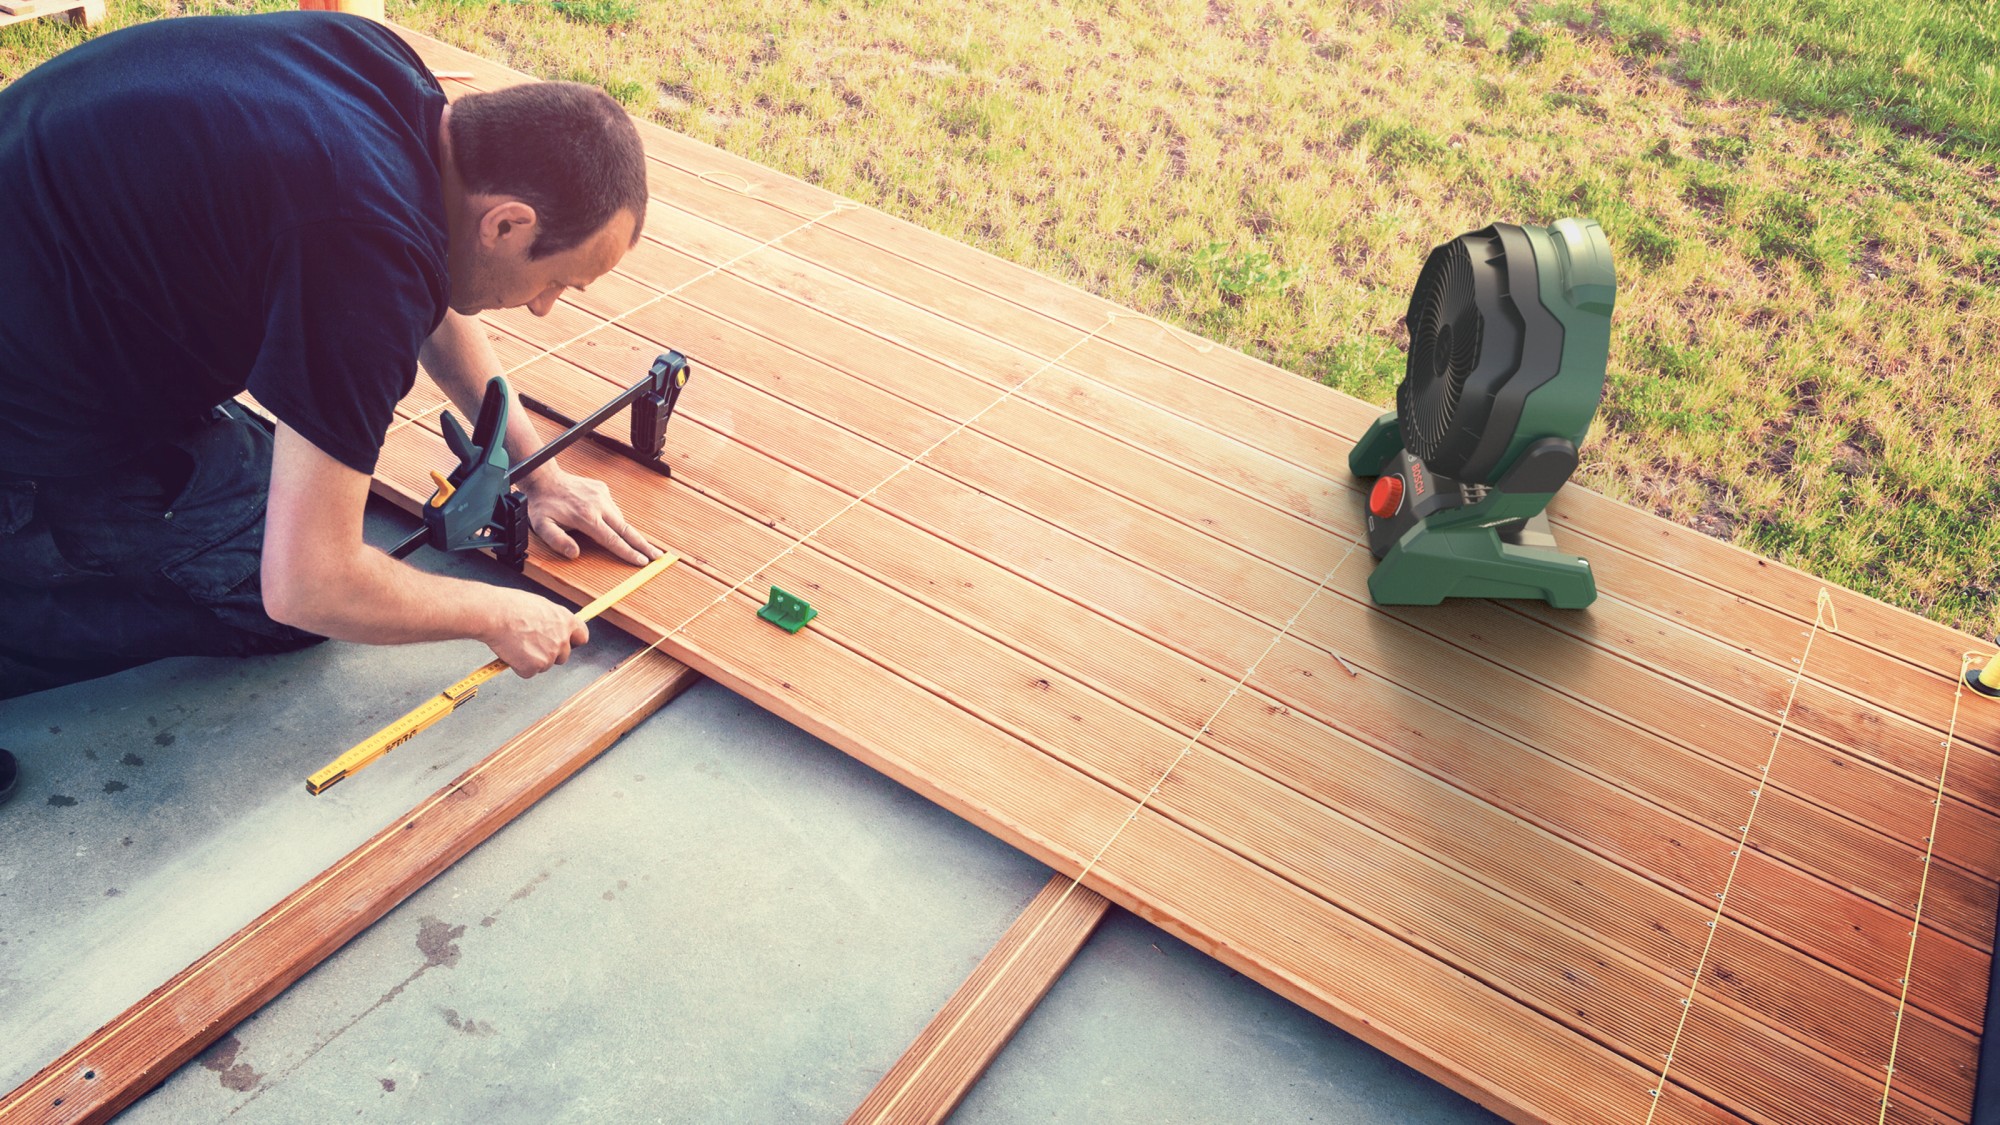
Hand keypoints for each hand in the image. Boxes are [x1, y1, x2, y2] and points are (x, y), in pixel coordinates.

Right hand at [481, 588, 588, 676]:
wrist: (495, 614)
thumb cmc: (511, 606)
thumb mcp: (540, 606)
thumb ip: (551, 620)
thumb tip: (551, 627)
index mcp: (566, 621)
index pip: (581, 636)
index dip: (572, 641)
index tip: (565, 643)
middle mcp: (562, 639)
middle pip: (563, 656)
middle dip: (548, 654)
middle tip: (530, 644)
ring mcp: (549, 655)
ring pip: (544, 665)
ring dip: (532, 659)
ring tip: (516, 643)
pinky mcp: (534, 667)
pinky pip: (527, 672)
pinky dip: (518, 666)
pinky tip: (511, 651)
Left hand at [516, 465, 658, 565]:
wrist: (545, 479)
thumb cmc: (543, 505)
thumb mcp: (543, 527)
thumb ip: (558, 542)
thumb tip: (575, 553)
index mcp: (586, 518)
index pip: (613, 540)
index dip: (628, 552)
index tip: (642, 561)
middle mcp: (599, 506)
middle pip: (627, 530)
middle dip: (643, 545)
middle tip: (658, 555)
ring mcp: (602, 496)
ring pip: (620, 519)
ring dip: (628, 532)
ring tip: (637, 544)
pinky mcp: (603, 489)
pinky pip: (613, 508)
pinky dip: (615, 519)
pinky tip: (611, 524)